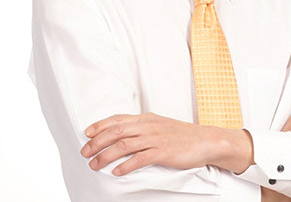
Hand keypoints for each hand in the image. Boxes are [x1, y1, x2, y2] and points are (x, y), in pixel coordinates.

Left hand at [81, 112, 253, 175]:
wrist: (205, 140)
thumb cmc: (181, 135)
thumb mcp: (160, 126)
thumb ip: (142, 128)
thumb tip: (123, 134)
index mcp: (147, 118)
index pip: (118, 119)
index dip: (100, 125)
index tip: (87, 133)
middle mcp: (148, 126)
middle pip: (117, 131)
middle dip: (97, 142)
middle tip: (85, 152)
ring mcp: (156, 138)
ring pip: (125, 144)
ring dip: (106, 155)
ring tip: (95, 164)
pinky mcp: (164, 152)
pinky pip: (140, 158)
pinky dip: (126, 165)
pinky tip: (116, 171)